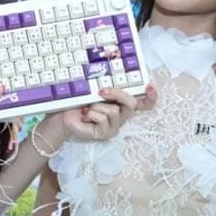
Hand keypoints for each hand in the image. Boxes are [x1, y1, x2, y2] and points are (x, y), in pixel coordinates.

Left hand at [42, 84, 157, 144]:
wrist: (64, 117)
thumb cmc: (79, 102)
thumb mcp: (96, 91)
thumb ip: (108, 87)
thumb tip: (113, 81)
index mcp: (122, 105)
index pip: (145, 103)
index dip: (151, 96)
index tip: (150, 85)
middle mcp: (122, 116)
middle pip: (131, 103)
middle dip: (115, 93)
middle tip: (100, 91)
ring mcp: (115, 126)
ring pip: (113, 110)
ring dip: (95, 106)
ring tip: (87, 110)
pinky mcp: (106, 134)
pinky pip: (102, 118)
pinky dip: (90, 114)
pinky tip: (85, 118)